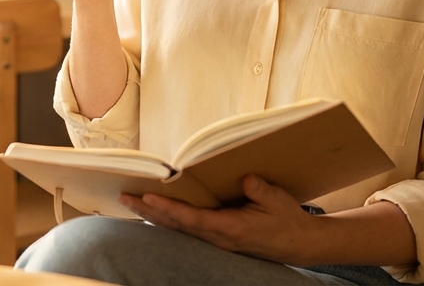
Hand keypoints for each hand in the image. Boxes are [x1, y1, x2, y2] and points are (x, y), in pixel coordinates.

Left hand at [119, 175, 321, 265]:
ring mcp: (216, 241)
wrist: (298, 245)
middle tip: (125, 196)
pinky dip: (167, 220)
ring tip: (131, 202)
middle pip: (176, 225)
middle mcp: (218, 238)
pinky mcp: (217, 239)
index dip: (168, 208)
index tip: (148, 196)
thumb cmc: (287, 221)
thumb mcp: (278, 201)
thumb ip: (260, 190)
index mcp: (231, 229)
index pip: (192, 219)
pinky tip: (154, 212)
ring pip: (178, 229)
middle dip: (149, 211)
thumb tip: (245, 178)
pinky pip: (186, 230)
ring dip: (153, 216)